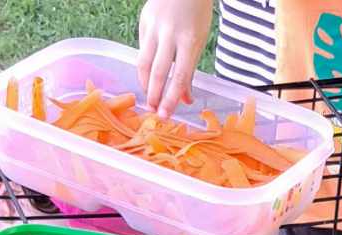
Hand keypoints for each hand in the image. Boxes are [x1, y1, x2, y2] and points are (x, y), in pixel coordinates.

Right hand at [138, 0, 212, 114]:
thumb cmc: (196, 11)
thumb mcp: (199, 39)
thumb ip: (190, 69)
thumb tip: (185, 99)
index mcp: (189, 39)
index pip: (179, 76)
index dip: (171, 99)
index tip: (165, 115)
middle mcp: (169, 33)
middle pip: (157, 72)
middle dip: (154, 95)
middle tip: (153, 111)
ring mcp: (153, 26)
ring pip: (143, 63)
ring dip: (145, 84)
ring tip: (149, 96)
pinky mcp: (144, 21)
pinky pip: (142, 49)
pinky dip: (146, 63)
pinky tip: (149, 70)